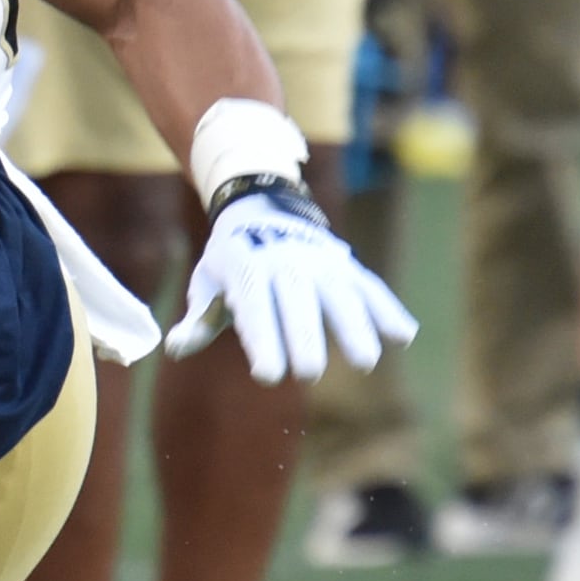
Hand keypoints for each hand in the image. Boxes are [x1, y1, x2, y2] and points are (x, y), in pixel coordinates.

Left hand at [165, 178, 416, 383]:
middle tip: (309, 373)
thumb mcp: (207, 281)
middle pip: (298, 303)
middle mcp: (287, 262)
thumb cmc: (230, 260)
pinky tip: (404, 336)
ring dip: (355, 327)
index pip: (255, 308)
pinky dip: (387, 309)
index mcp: (247, 268)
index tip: (267, 376)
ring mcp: (321, 262)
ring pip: (341, 294)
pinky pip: (370, 287)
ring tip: (365, 364)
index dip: (261, 341)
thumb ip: (198, 319)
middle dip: (304, 337)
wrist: (262, 204)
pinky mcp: (346, 265)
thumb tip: (175, 348)